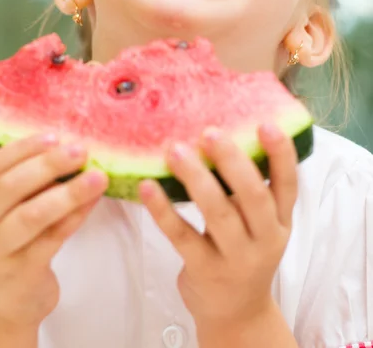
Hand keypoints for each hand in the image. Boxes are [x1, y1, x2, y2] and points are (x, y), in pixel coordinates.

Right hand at [0, 134, 106, 332]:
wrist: (5, 306)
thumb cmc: (15, 244)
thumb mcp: (13, 211)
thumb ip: (32, 185)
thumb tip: (71, 149)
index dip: (23, 149)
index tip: (55, 136)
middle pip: (9, 188)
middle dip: (47, 165)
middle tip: (80, 151)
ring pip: (30, 216)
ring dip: (67, 193)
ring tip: (97, 177)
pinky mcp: (19, 274)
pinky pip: (49, 241)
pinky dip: (74, 218)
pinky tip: (93, 202)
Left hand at [139, 124, 297, 330]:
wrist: (236, 312)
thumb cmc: (244, 252)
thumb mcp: (260, 225)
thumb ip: (250, 189)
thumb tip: (223, 135)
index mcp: (279, 221)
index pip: (288, 185)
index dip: (281, 155)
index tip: (266, 124)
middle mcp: (264, 239)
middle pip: (253, 197)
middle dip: (232, 162)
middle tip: (210, 133)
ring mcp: (236, 257)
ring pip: (218, 214)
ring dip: (195, 179)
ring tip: (176, 150)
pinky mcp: (205, 270)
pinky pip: (182, 236)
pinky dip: (163, 210)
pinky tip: (148, 187)